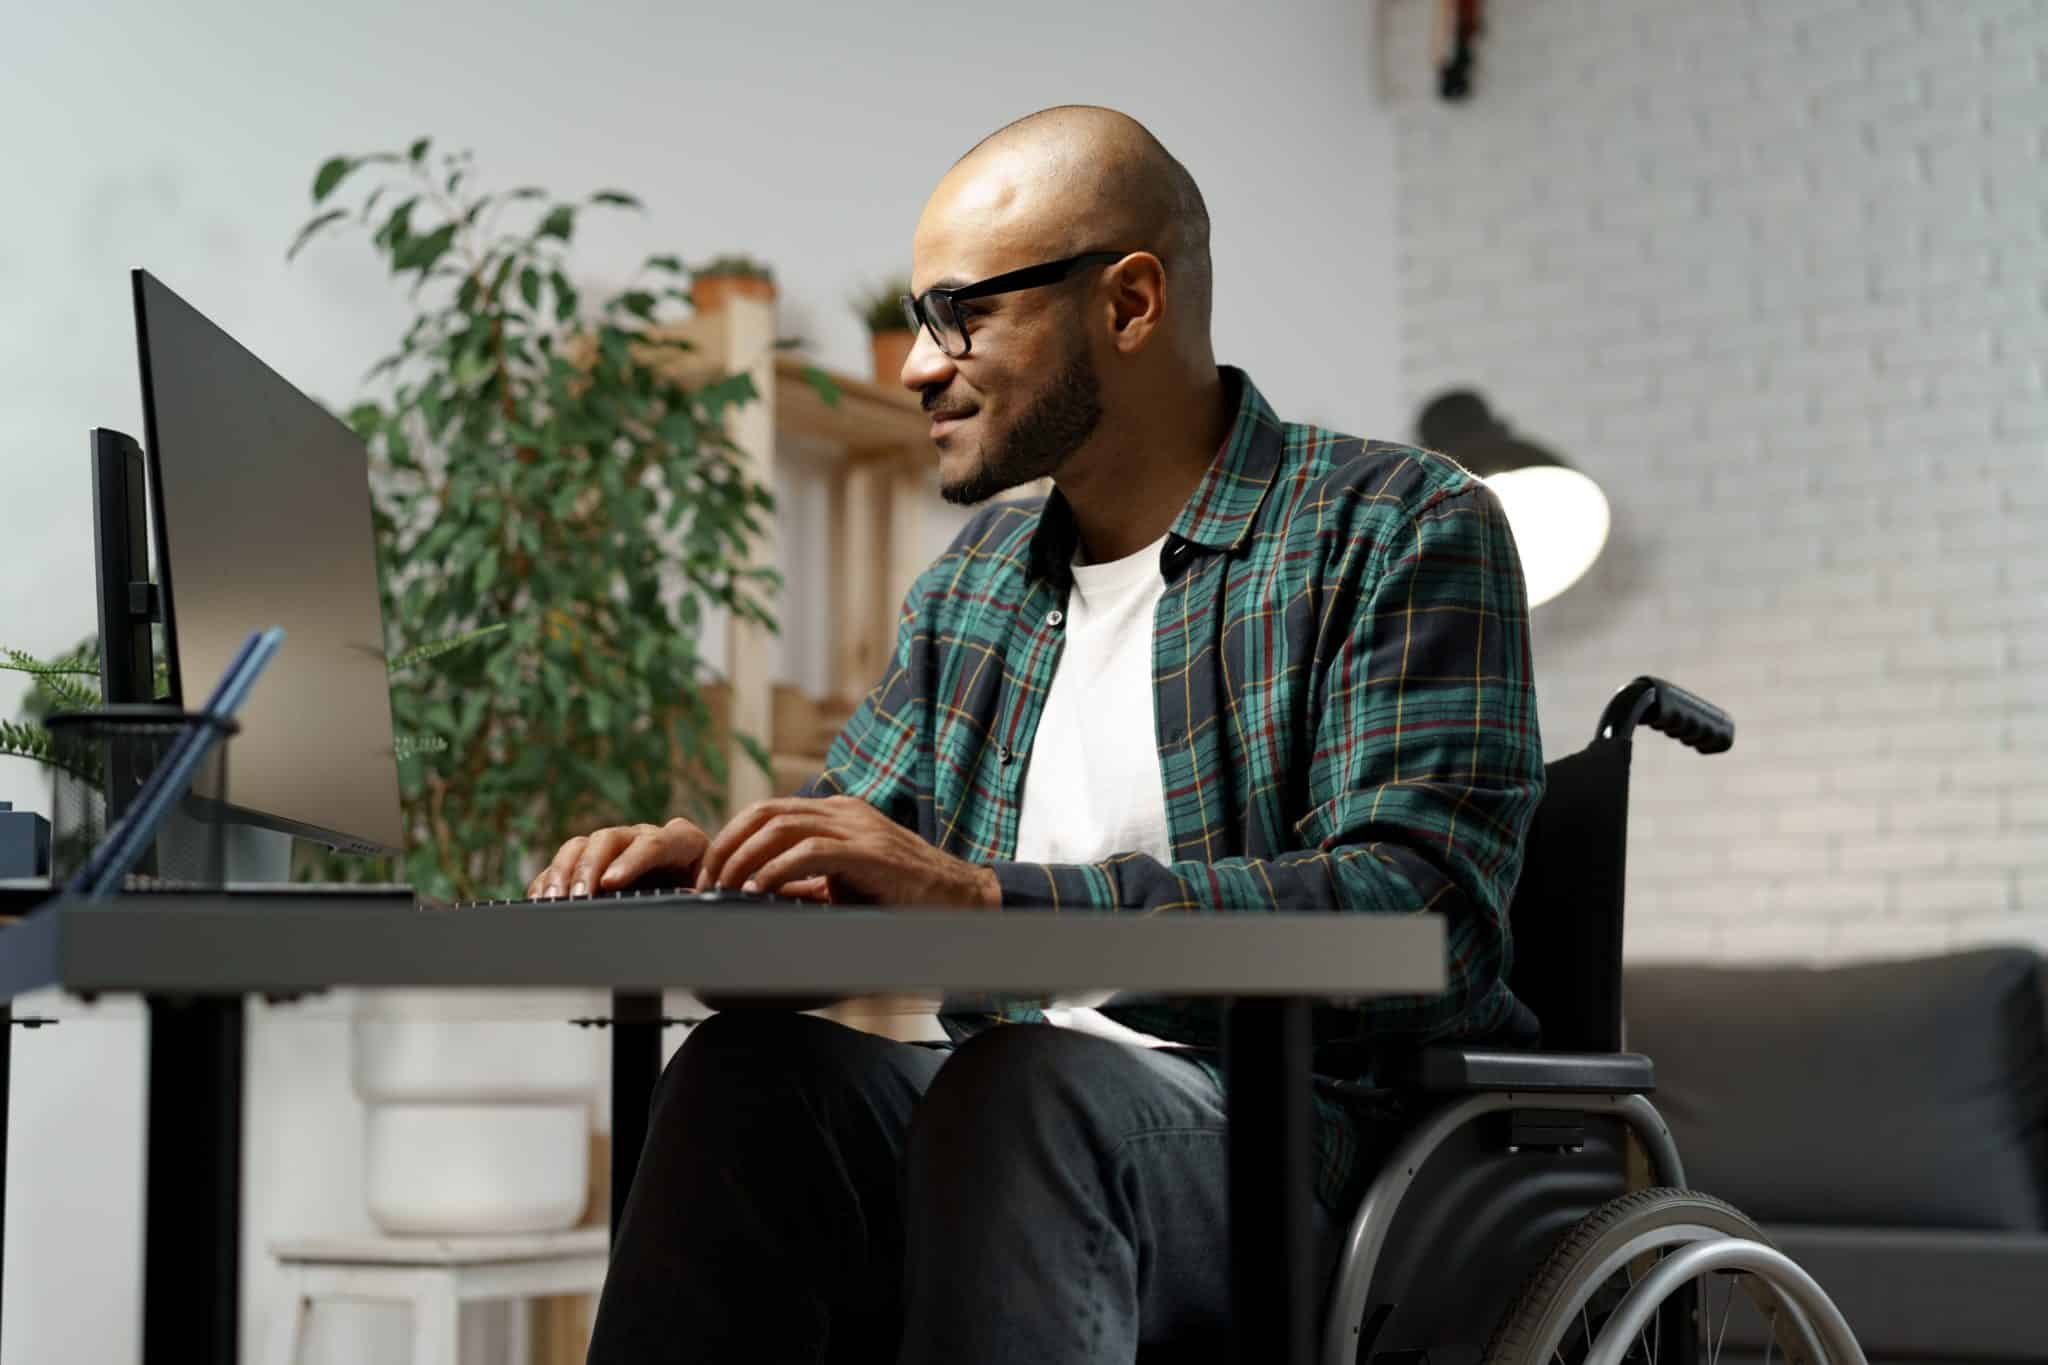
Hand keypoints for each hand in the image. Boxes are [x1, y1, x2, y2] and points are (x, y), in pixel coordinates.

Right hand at [527, 818, 709, 898]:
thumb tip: (689, 896)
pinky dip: (549, 881)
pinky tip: (541, 900)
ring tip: (555, 900)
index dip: (631, 861)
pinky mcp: (591, 863)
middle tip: (580, 896)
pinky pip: (563, 864)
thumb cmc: (705, 894)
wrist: (694, 897)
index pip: (655, 843)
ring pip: (581, 846)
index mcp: (682, 841)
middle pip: (610, 839)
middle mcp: (644, 837)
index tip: (611, 882)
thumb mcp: (709, 895)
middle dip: (590, 867)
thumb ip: (699, 895)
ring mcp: (615, 848)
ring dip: (564, 872)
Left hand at [695, 795, 1000, 908]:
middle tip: (704, 882)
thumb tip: (756, 896)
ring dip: (743, 858)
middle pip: (765, 812)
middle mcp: (844, 812)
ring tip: (724, 887)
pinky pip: (810, 852)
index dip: (730, 838)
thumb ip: (808, 882)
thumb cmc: (903, 900)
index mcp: (837, 814)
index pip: (768, 811)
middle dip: (726, 846)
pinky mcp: (869, 853)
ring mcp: (858, 828)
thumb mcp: (845, 883)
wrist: (963, 902)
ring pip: (781, 826)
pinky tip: (760, 890)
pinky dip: (777, 870)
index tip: (708, 873)